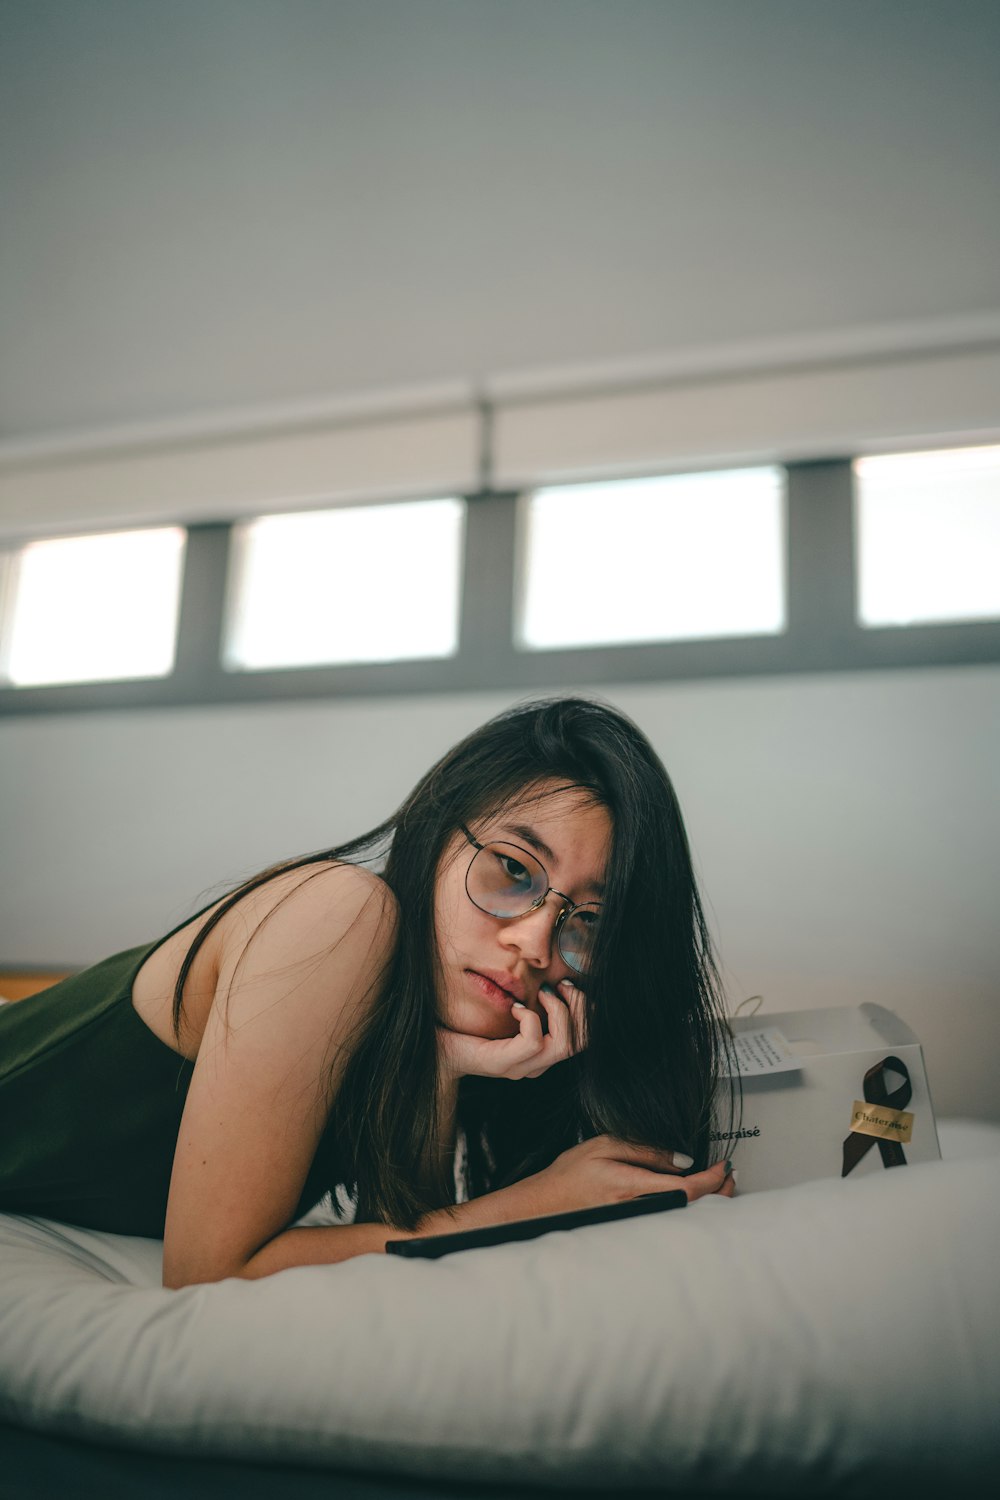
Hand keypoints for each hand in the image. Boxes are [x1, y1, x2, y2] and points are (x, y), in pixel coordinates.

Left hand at [436, 978, 586, 1081]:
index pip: (585, 1038)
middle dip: (579, 1007)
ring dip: (558, 1010)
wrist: (437, 1048)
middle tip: (560, 985)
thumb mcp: (509, 1009)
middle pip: (581, 1042)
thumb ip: (531, 998)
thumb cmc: (471, 1025)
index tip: (567, 984)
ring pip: (563, 1044)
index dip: (586, 1008)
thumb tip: (553, 969)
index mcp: (542, 1053)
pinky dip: (529, 1017)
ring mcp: (522, 1067)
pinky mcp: (503, 1064)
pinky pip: (532, 1041)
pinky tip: (514, 1007)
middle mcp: (537, 1065)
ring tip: (541, 993)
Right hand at [515, 1134, 734, 1217]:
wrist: (544, 1205)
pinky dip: (690, 1211)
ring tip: (720, 1186)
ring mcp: (638, 1224)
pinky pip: (672, 1222)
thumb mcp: (604, 1146)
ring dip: (708, 1203)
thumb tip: (683, 1160)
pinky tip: (694, 1201)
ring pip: (686, 1218)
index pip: (687, 1188)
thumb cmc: (569, 1176)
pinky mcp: (635, 1229)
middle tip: (731, 1176)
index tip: (724, 1166)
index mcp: (632, 1186)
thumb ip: (645, 1151)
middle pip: (694, 1209)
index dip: (712, 1179)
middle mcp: (639, 1210)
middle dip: (720, 1193)